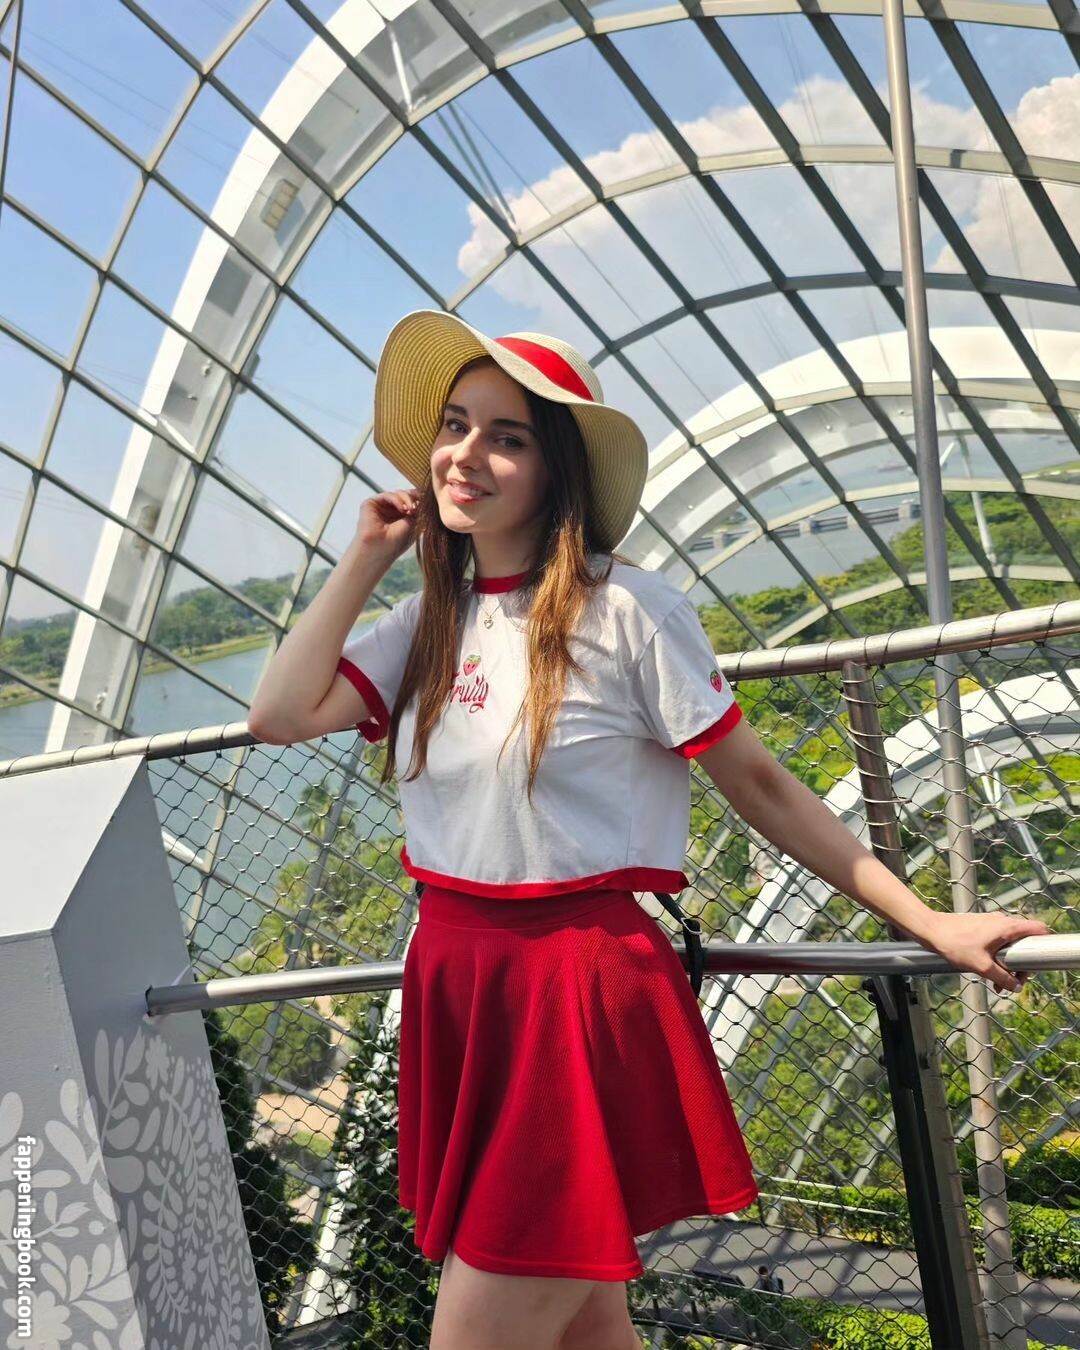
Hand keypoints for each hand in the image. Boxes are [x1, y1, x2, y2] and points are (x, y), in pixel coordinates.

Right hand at [357, 487, 421, 558]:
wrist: (379, 550)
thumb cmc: (396, 542)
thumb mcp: (413, 524)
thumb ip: (418, 510)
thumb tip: (424, 497)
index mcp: (401, 517)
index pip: (412, 502)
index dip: (420, 500)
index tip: (428, 503)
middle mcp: (390, 511)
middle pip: (405, 495)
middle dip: (414, 498)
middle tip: (418, 505)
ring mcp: (381, 507)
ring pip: (397, 494)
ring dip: (407, 498)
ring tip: (411, 509)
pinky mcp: (371, 504)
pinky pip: (387, 495)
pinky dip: (397, 499)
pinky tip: (402, 508)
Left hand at [921, 911, 1049, 993]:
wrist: (930, 930)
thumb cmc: (955, 944)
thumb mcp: (982, 966)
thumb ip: (1002, 977)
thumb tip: (1015, 987)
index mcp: (1007, 927)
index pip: (1038, 928)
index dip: (1043, 945)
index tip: (1035, 965)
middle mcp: (1002, 921)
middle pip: (1024, 942)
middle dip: (1020, 965)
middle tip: (1011, 983)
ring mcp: (991, 922)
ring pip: (1009, 944)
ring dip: (1006, 964)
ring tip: (996, 983)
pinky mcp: (981, 926)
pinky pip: (997, 942)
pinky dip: (996, 956)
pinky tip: (986, 971)